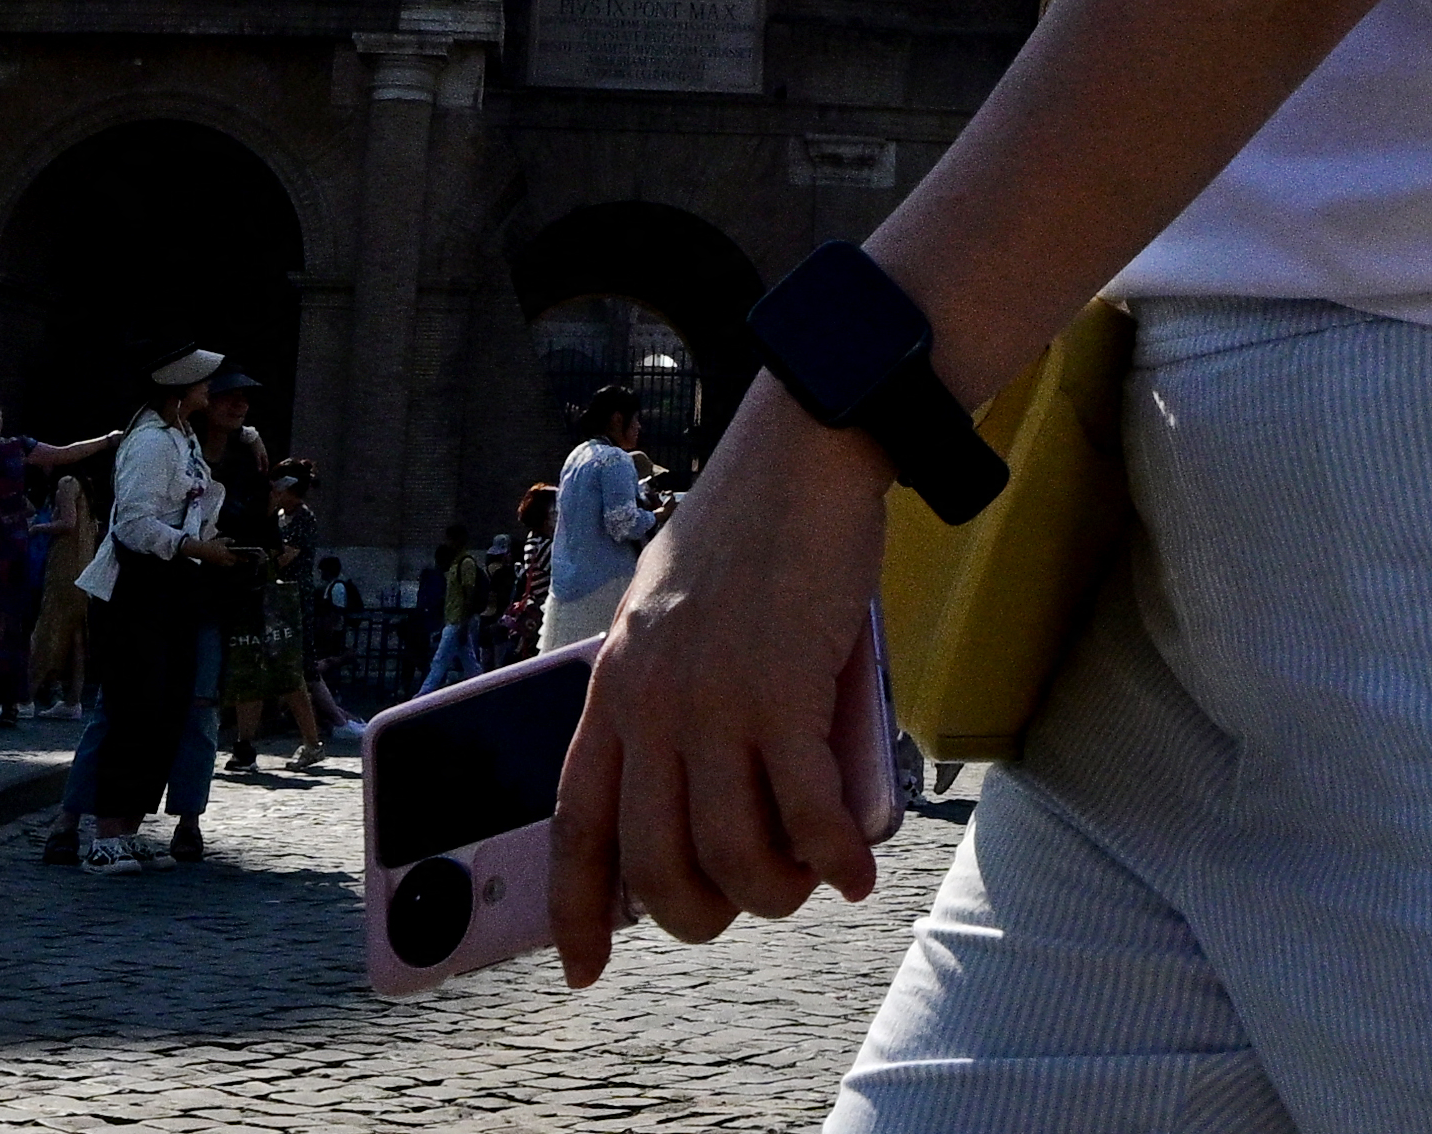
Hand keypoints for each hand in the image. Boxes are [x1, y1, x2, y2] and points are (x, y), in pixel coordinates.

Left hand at [544, 383, 889, 984]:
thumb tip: (685, 790)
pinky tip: (855, 868)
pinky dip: (834, 858)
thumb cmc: (742, 537)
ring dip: (777, 892)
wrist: (801, 461)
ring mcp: (714, 703)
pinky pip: (807, 816)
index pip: (576, 825)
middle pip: (658, 863)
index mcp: (610, 690)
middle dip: (704, 913)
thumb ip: (659, 700)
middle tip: (751, 902)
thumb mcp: (664, 622)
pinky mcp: (784, 692)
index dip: (576, 910)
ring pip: (732, 855)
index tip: (583, 970)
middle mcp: (650, 706)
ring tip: (809, 879)